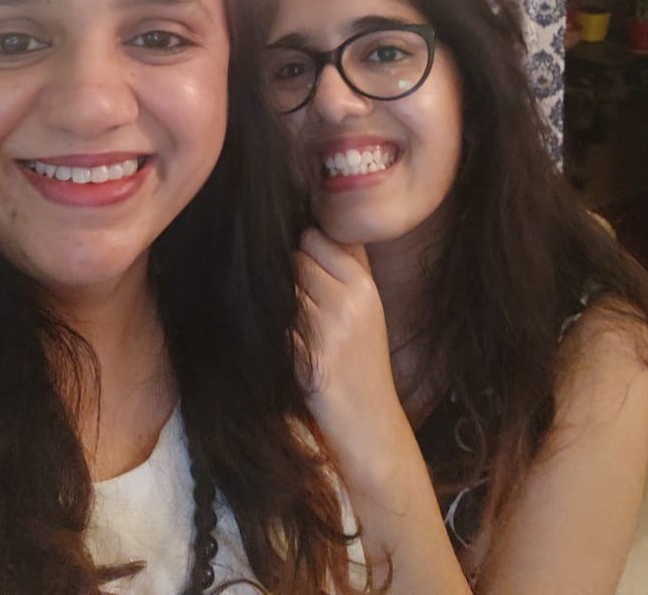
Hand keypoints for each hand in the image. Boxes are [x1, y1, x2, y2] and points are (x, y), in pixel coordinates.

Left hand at [296, 229, 403, 471]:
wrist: (369, 421)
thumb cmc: (361, 363)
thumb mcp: (366, 309)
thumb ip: (347, 268)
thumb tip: (316, 226)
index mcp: (366, 285)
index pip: (320, 236)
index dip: (304, 248)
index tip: (303, 266)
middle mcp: (351, 299)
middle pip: (297, 257)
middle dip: (290, 272)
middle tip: (299, 300)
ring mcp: (331, 325)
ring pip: (284, 286)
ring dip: (280, 301)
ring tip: (297, 324)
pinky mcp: (310, 352)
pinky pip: (278, 322)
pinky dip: (278, 330)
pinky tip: (292, 346)